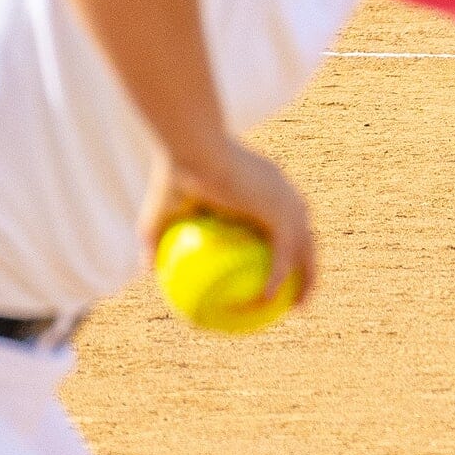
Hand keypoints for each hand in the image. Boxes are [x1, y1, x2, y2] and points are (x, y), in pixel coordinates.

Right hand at [143, 136, 318, 305]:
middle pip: (306, 232)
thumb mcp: (160, 213)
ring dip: (307, 276)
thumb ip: (157, 241)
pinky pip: (284, 254)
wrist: (191, 148)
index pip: (285, 216)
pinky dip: (278, 277)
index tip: (279, 270)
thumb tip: (147, 270)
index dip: (288, 243)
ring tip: (296, 306)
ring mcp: (285, 198)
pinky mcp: (280, 209)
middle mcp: (281, 190)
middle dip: (308, 264)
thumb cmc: (174, 173)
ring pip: (306, 245)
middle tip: (297, 294)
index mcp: (262, 185)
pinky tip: (266, 300)